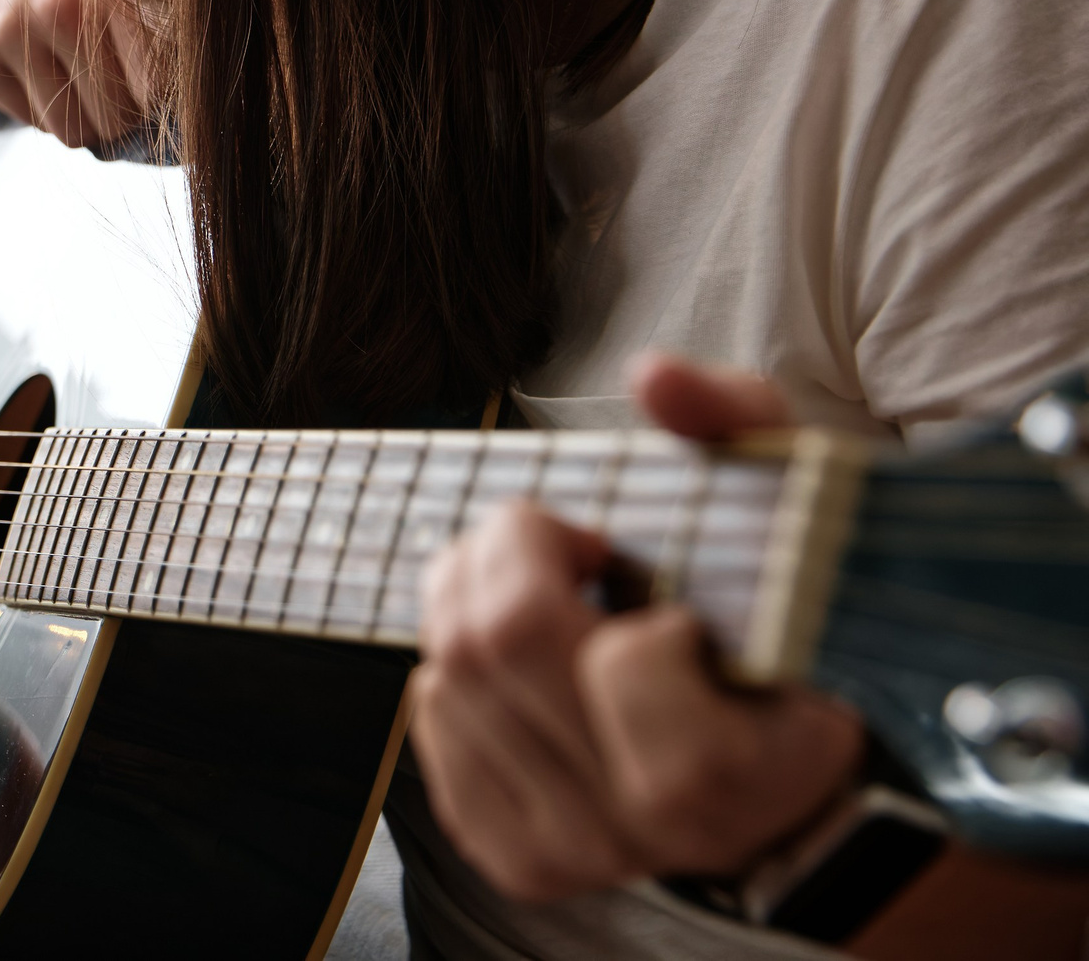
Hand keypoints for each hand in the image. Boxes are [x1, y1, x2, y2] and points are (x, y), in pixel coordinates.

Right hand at [0, 0, 150, 147]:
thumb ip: (159, 12)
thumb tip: (189, 91)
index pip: (155, 86)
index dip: (161, 92)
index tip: (156, 75)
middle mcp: (56, 8)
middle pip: (115, 120)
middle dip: (124, 111)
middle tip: (120, 82)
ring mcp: (9, 34)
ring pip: (72, 133)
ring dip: (86, 118)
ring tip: (85, 78)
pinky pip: (34, 123)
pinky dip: (47, 107)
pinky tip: (45, 66)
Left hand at [407, 353, 865, 900]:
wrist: (799, 773)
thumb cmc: (799, 627)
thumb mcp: (799, 510)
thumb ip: (740, 426)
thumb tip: (656, 378)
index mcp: (752, 762)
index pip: (627, 661)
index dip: (613, 586)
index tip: (647, 581)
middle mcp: (662, 829)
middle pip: (501, 650)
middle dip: (508, 554)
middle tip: (557, 540)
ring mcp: (586, 852)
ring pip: (451, 681)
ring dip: (474, 603)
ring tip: (546, 594)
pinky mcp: (525, 858)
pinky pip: (437, 727)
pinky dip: (456, 670)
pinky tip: (521, 664)